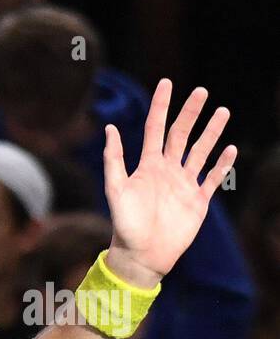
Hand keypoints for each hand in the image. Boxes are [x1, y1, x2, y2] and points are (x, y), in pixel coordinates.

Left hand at [102, 79, 235, 285]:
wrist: (142, 255)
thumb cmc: (125, 225)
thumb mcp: (116, 189)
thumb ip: (114, 160)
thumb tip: (108, 128)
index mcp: (148, 166)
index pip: (155, 129)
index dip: (161, 106)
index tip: (167, 83)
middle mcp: (167, 171)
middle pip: (181, 135)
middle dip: (190, 113)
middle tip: (201, 92)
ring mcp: (184, 185)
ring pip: (200, 152)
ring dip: (211, 133)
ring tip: (223, 112)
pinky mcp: (197, 201)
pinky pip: (213, 178)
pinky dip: (222, 164)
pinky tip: (230, 149)